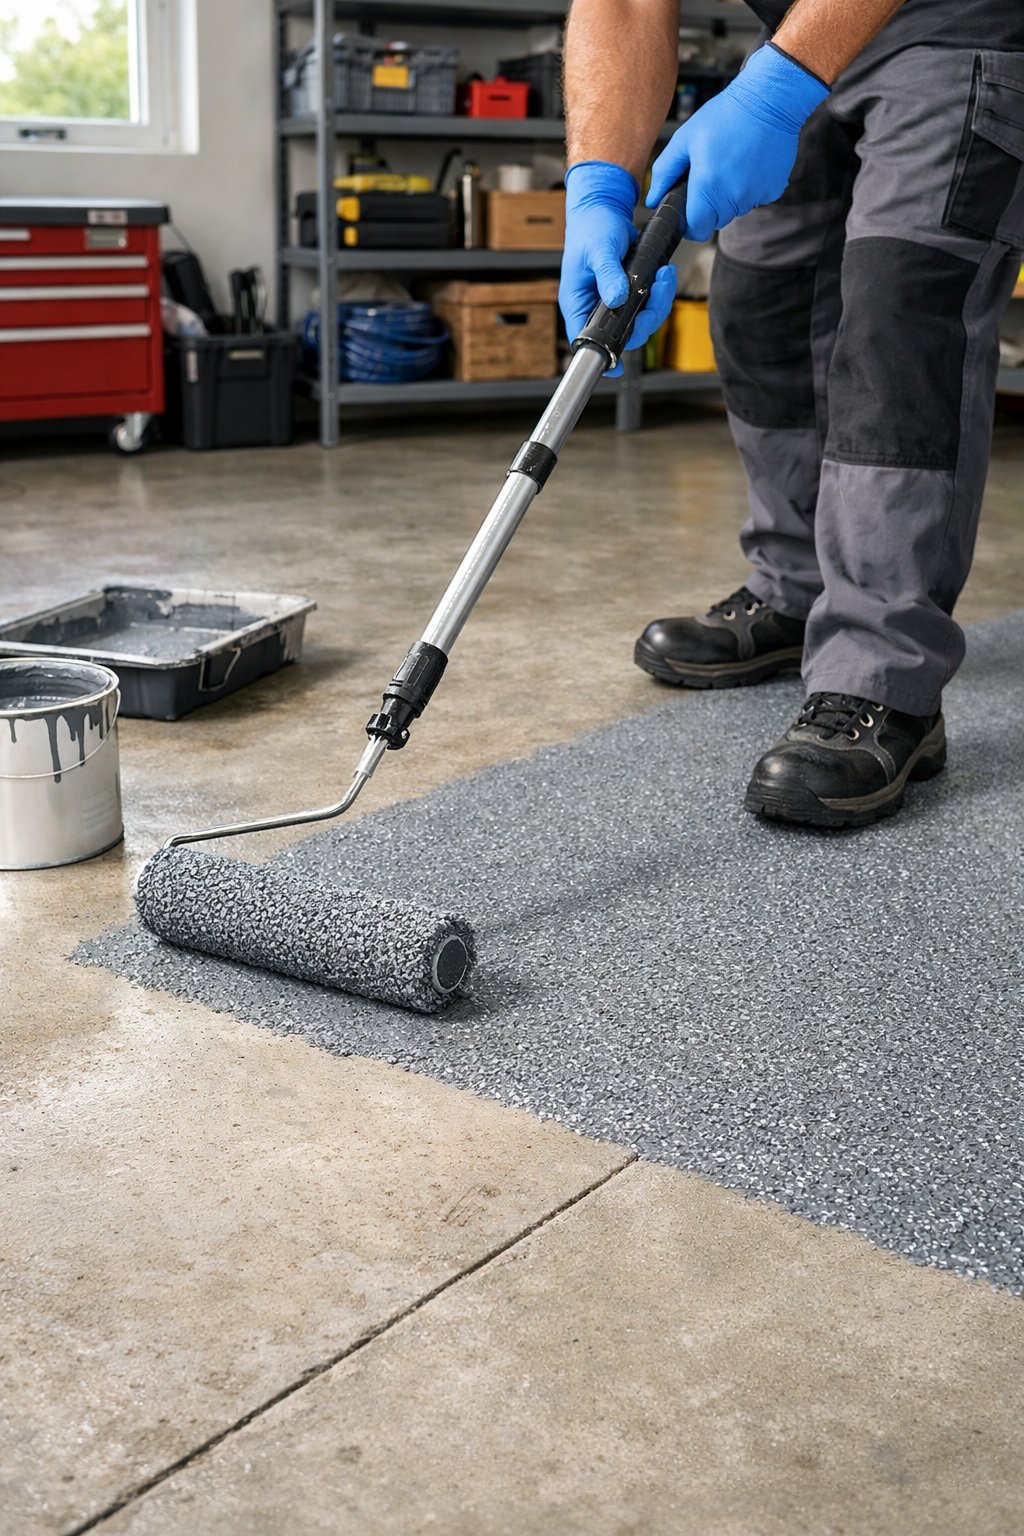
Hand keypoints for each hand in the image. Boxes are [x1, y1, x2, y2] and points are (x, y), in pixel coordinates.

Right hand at [560, 160, 676, 375]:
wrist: (603, 209)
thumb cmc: (592, 227)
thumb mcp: (599, 248)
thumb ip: (608, 273)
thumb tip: (617, 298)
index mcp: (578, 302)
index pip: (584, 339)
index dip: (601, 354)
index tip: (618, 364)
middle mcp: (595, 307)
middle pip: (621, 335)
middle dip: (644, 320)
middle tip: (656, 293)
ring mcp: (613, 303)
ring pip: (639, 322)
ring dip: (658, 303)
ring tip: (665, 276)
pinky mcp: (629, 294)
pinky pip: (648, 306)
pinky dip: (660, 293)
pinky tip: (664, 275)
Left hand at [647, 44, 829, 240]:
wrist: (768, 99)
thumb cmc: (725, 115)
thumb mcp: (685, 139)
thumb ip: (664, 172)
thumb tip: (653, 199)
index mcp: (708, 187)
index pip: (696, 230)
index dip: (690, 223)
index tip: (690, 209)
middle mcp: (733, 197)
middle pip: (716, 221)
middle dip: (710, 207)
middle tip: (711, 175)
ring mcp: (756, 195)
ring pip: (736, 210)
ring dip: (730, 197)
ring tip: (731, 164)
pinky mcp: (773, 190)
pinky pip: (756, 199)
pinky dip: (750, 187)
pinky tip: (749, 163)